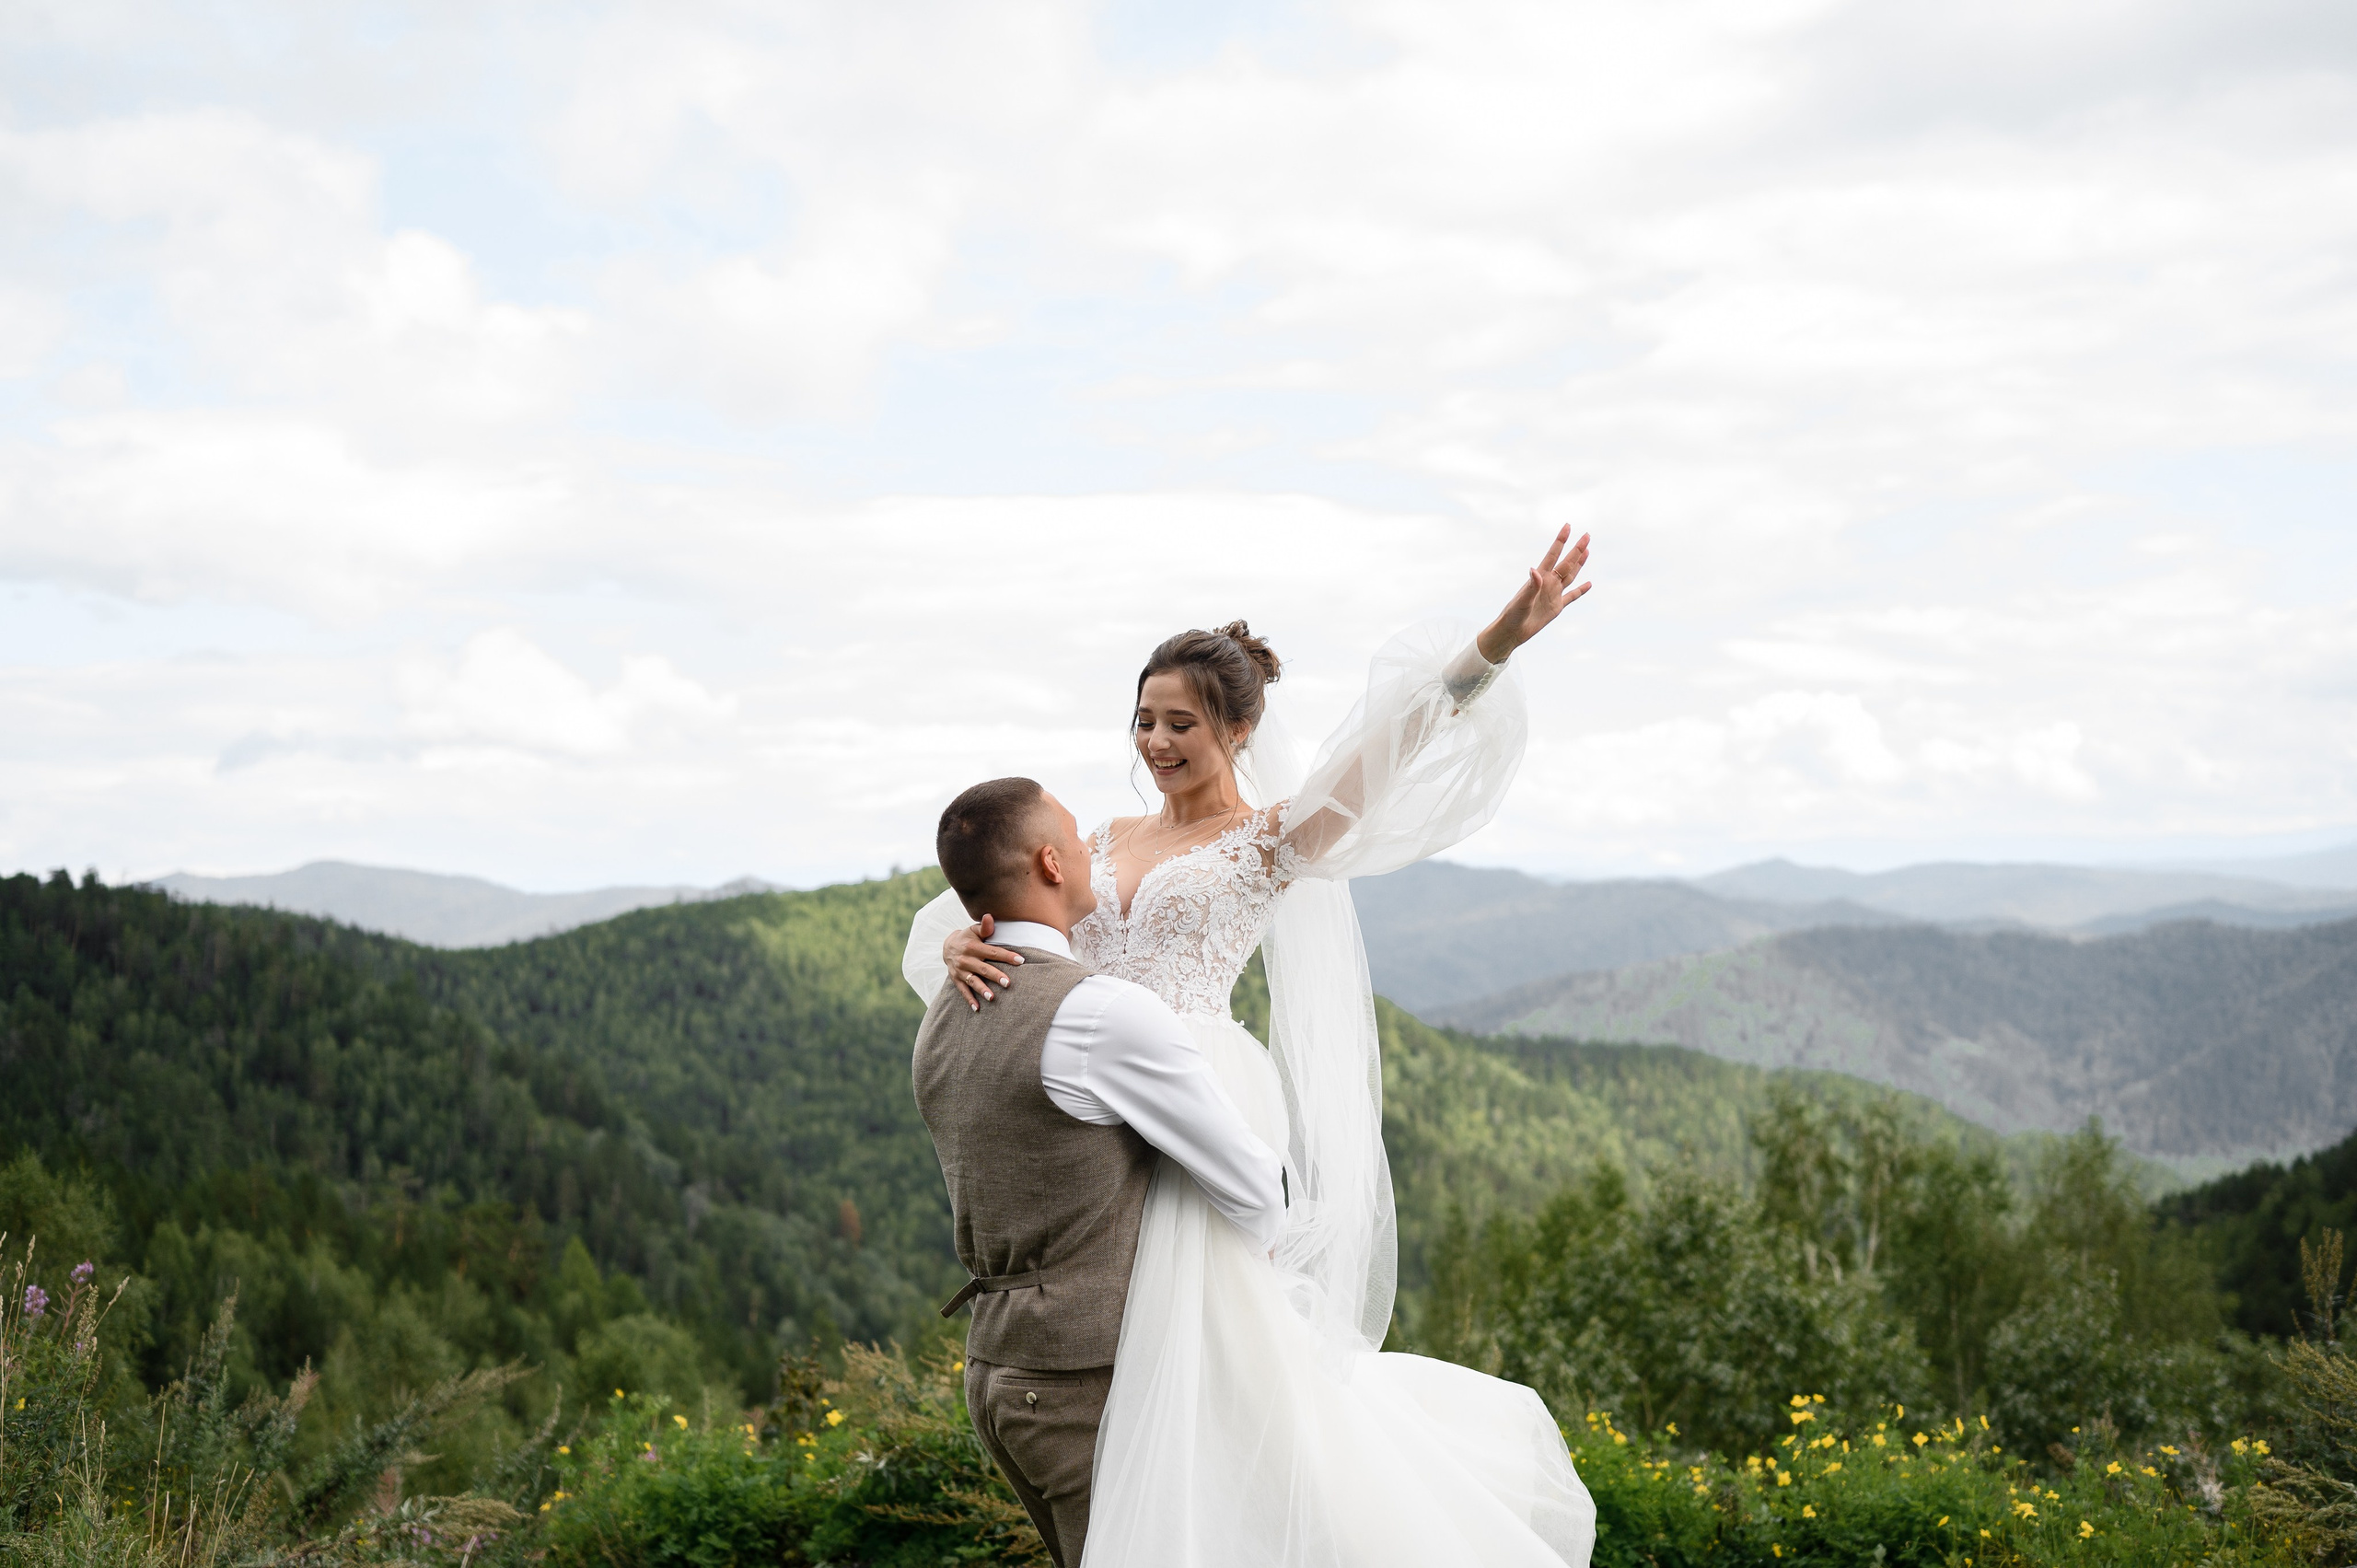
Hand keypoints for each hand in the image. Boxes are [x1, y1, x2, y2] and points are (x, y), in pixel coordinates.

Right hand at [946, 914, 1024, 1010]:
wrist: (947, 946)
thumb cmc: (967, 938)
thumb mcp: (973, 930)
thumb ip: (984, 927)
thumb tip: (990, 917)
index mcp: (973, 947)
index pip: (992, 952)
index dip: (1006, 956)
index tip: (1020, 960)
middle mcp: (966, 959)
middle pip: (983, 969)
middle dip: (995, 976)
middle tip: (1008, 983)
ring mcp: (960, 971)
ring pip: (972, 981)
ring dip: (982, 990)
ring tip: (992, 998)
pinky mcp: (956, 979)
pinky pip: (963, 990)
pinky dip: (969, 1000)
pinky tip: (977, 1009)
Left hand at [1476, 526, 1591, 662]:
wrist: (1512, 632)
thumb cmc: (1513, 615)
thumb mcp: (1522, 600)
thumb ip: (1531, 585)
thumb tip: (1534, 569)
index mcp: (1540, 578)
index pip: (1553, 554)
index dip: (1561, 540)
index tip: (1568, 526)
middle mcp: (1549, 583)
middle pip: (1567, 562)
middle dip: (1577, 549)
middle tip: (1587, 535)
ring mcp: (1554, 594)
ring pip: (1570, 575)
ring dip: (1579, 564)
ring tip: (1587, 551)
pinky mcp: (1556, 607)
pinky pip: (1572, 596)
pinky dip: (1581, 590)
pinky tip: (1589, 583)